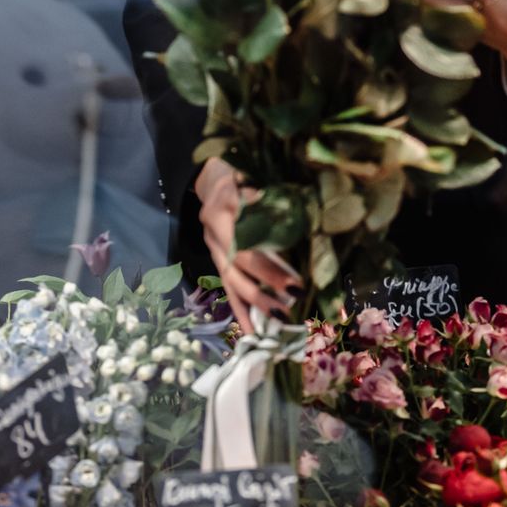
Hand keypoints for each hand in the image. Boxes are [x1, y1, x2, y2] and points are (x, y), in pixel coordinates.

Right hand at [197, 157, 299, 334]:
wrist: (211, 177)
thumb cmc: (240, 174)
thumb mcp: (250, 176)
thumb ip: (265, 197)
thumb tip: (293, 215)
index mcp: (222, 210)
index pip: (245, 244)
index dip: (268, 266)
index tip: (296, 282)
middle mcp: (214, 233)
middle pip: (239, 265)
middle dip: (266, 286)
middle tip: (294, 302)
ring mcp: (213, 248)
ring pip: (232, 281)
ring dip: (254, 305)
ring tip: (278, 322)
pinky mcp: (217, 259)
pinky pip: (228, 288)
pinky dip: (240, 311)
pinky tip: (252, 332)